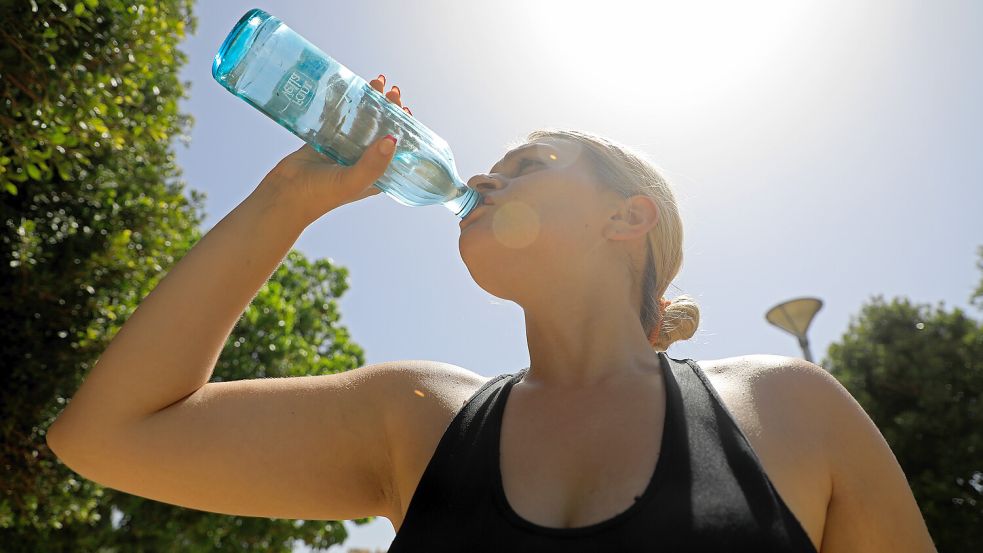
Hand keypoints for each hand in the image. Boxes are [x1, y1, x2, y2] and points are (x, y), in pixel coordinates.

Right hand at [262, 74, 413, 223]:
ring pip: (361, 121)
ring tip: (376, 83)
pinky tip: (349, 88)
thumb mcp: (352, 181)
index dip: (403, 128)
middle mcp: (362, 161)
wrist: (283, 195)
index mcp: (375, 174)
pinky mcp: (325, 141)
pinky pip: (338, 118)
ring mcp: (344, 150)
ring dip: (369, 103)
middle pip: (380, 130)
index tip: (405, 109)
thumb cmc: (319, 196)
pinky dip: (344, 104)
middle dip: (388, 110)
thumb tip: (392, 140)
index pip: (396, 148)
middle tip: (392, 91)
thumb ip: (372, 164)